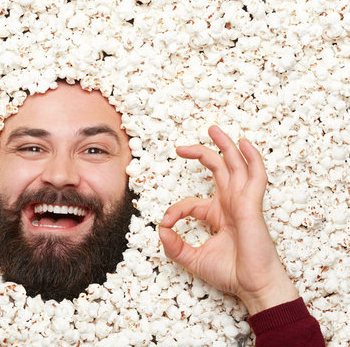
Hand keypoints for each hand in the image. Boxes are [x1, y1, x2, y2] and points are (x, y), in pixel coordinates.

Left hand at [159, 125, 298, 314]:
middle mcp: (230, 204)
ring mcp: (242, 202)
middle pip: (218, 169)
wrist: (253, 286)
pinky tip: (243, 143)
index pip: (190, 202)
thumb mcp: (192, 258)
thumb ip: (174, 246)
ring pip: (235, 165)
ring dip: (225, 146)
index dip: (174, 210)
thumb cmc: (231, 273)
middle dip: (202, 153)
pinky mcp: (252, 205)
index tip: (166, 223)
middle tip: (181, 146)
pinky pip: (255, 175)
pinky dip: (251, 158)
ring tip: (213, 129)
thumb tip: (160, 229)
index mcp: (217, 214)